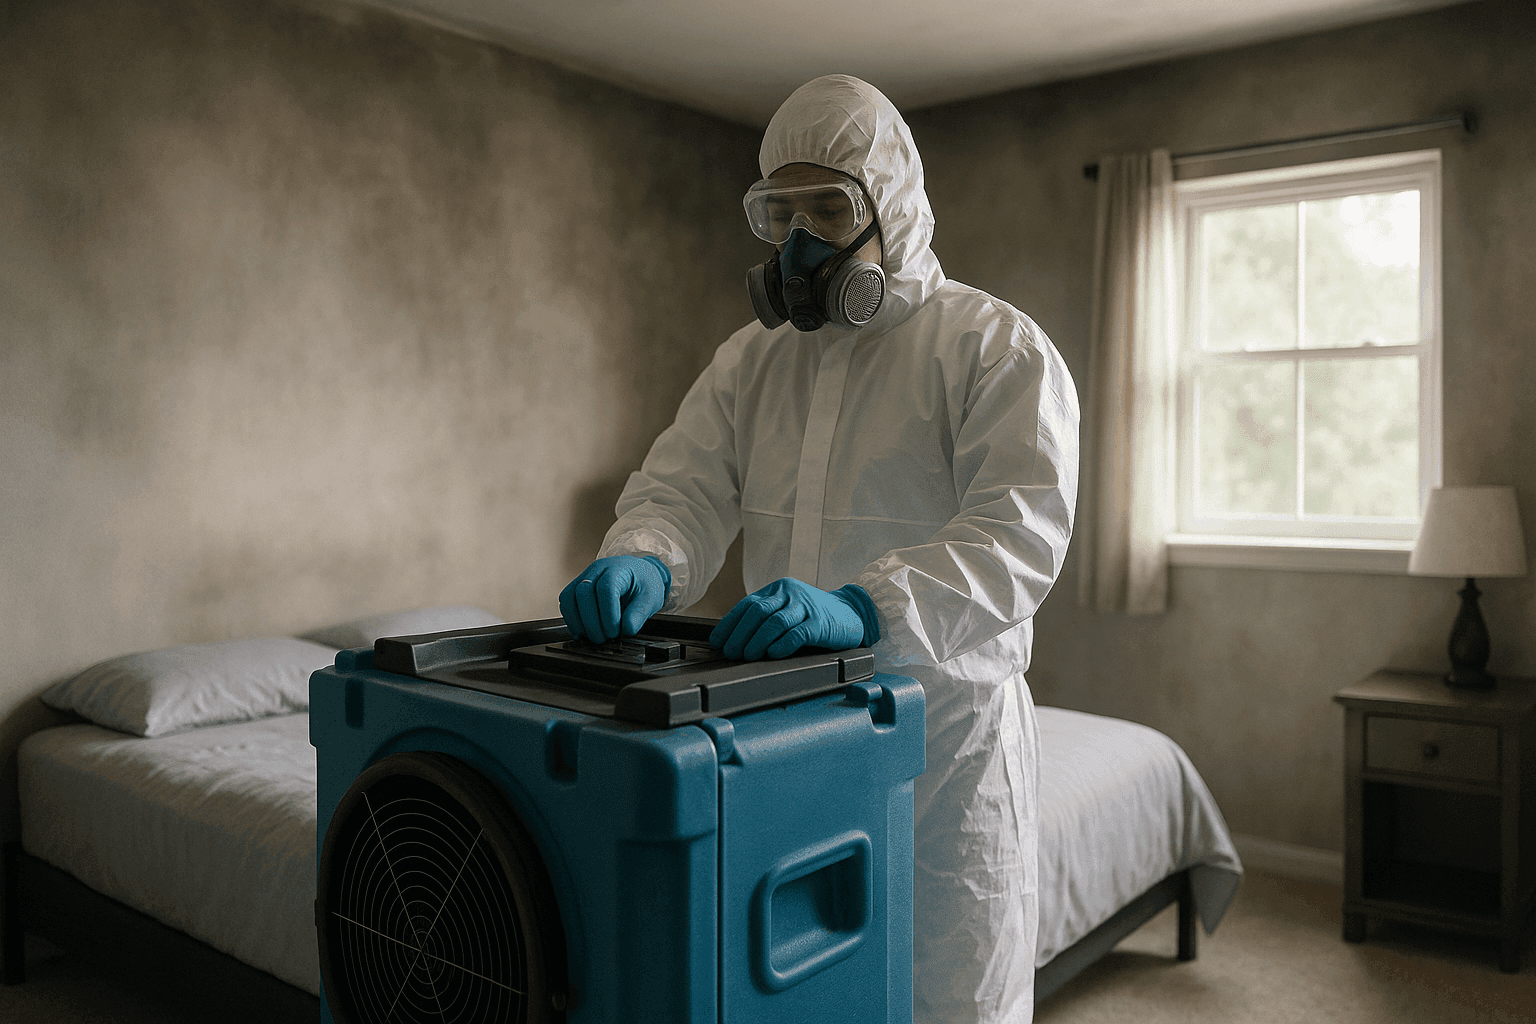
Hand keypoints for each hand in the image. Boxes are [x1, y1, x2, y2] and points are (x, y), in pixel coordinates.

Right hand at [559, 556, 671, 642]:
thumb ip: (639, 614)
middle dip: (591, 621)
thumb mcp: (651, 598)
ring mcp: (584, 577)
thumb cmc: (645, 583)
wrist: (639, 574)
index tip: (614, 632)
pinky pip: (566, 602)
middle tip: (602, 638)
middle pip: (583, 592)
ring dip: (577, 621)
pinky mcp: (576, 587)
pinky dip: (571, 619)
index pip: (606, 588)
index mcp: (617, 569)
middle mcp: (597, 569)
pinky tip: (582, 631)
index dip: (608, 613)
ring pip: (568, 597)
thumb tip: (626, 629)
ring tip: (590, 637)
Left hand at [710, 578, 879, 659]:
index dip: (730, 624)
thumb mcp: (789, 609)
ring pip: (775, 622)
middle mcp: (790, 593)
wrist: (853, 613)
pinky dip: (783, 645)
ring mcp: (806, 607)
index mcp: (779, 589)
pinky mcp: (821, 622)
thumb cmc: (815, 616)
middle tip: (731, 653)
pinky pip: (797, 633)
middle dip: (740, 634)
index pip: (747, 604)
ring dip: (758, 641)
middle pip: (757, 612)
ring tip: (749, 656)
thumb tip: (735, 640)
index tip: (718, 641)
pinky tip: (774, 654)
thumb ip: (767, 618)